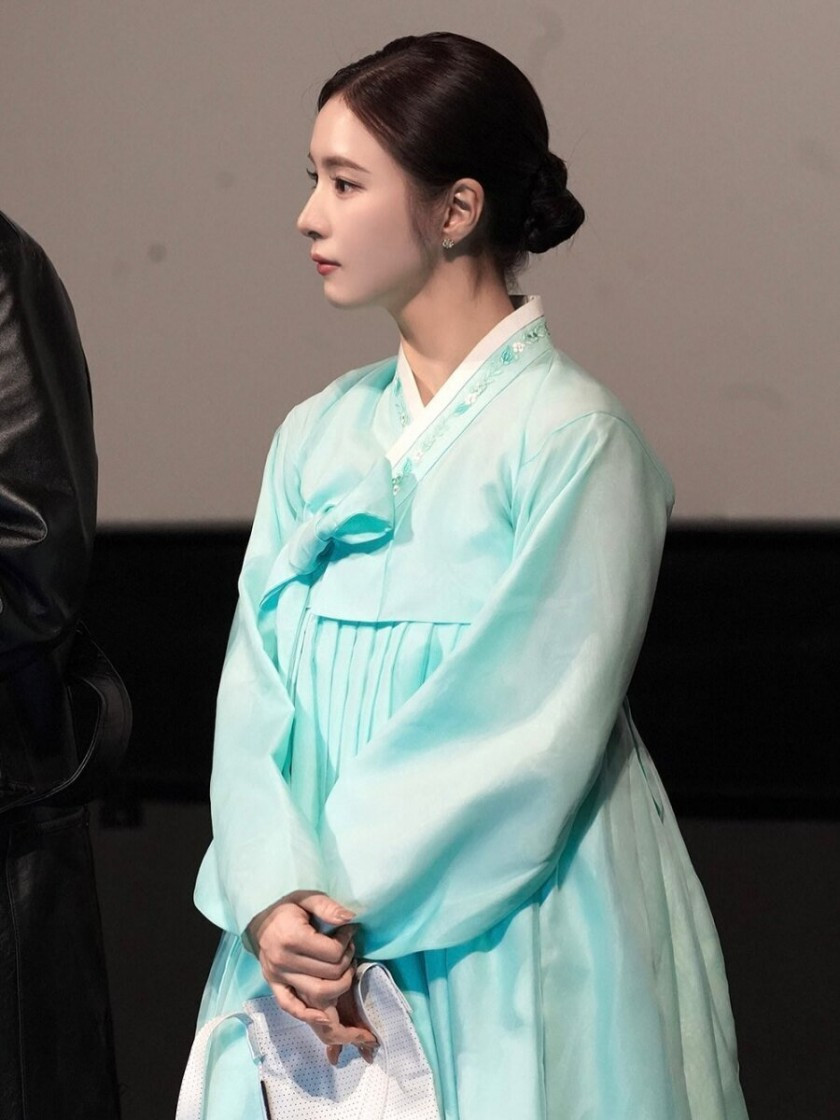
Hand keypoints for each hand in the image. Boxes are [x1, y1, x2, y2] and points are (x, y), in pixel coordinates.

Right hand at [247, 890, 376, 1056]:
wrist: (257, 917)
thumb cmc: (286, 907)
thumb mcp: (306, 897)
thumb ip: (327, 907)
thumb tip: (349, 919)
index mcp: (292, 938)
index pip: (332, 953)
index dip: (347, 942)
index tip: (349, 931)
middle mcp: (283, 961)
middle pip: (329, 974)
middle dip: (347, 962)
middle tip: (349, 949)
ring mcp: (278, 976)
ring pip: (317, 994)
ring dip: (339, 986)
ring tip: (344, 970)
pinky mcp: (274, 985)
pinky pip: (290, 1006)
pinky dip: (309, 1015)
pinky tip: (325, 1016)